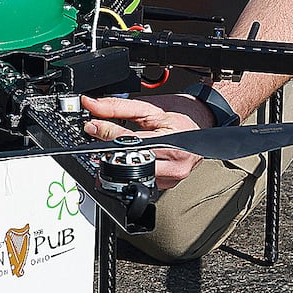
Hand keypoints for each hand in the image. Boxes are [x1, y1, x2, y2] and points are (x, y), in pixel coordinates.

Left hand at [80, 94, 211, 189]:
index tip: (92, 127)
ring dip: (118, 164)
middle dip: (110, 153)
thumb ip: (119, 107)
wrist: (200, 134)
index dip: (108, 133)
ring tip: (114, 153)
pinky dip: (130, 172)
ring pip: (132, 176)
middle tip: (99, 144)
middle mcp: (173, 166)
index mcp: (171, 143)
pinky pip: (141, 181)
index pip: (131, 141)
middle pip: (130, 163)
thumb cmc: (179, 121)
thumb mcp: (150, 110)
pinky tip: (130, 162)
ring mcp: (170, 180)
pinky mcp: (165, 187)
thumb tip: (92, 105)